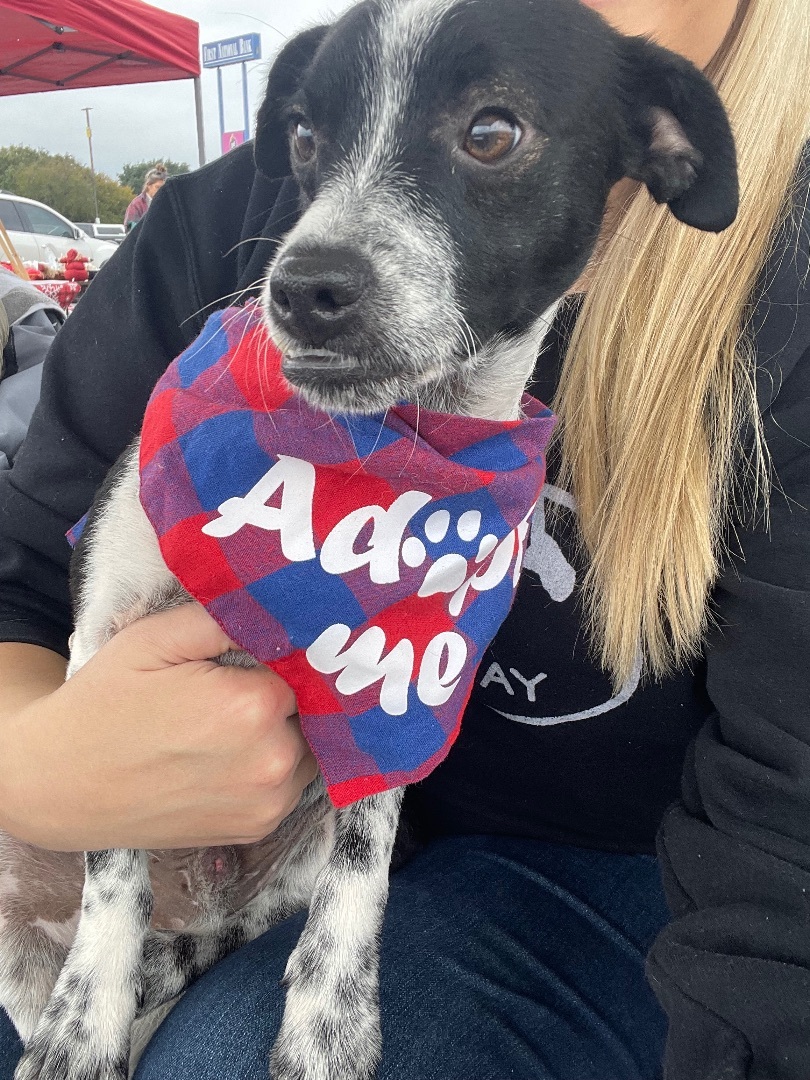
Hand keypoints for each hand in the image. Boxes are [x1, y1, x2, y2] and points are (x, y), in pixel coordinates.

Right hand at [0, 604, 317, 850]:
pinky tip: (231, 753)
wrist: (60, 784)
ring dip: (284, 730)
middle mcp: (272, 760)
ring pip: (308, 745)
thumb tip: (279, 609)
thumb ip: (225, 616)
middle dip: (285, 692)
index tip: (254, 652)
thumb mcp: (155, 637)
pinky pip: (291, 783)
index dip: (280, 652)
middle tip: (236, 685)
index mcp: (252, 706)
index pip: (303, 662)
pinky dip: (273, 764)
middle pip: (311, 706)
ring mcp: (268, 803)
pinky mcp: (257, 829)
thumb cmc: (105, 702)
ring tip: (230, 723)